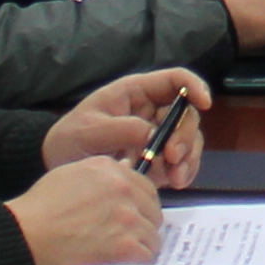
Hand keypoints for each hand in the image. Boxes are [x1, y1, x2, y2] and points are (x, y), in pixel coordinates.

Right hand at [11, 151, 167, 264]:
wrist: (25, 237)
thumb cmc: (39, 209)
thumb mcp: (69, 175)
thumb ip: (102, 173)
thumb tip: (127, 170)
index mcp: (110, 169)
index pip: (146, 188)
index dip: (140, 206)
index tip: (133, 218)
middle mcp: (124, 189)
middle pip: (153, 211)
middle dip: (142, 226)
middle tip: (124, 240)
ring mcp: (127, 218)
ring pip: (152, 236)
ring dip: (139, 246)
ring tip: (117, 255)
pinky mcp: (126, 247)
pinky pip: (146, 256)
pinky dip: (135, 263)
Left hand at [46, 67, 210, 187]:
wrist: (59, 171)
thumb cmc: (68, 141)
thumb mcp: (86, 131)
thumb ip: (119, 129)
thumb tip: (152, 134)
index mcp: (135, 93)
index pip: (174, 80)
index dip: (194, 86)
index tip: (205, 103)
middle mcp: (151, 111)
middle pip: (186, 114)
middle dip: (185, 135)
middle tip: (173, 158)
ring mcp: (157, 136)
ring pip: (188, 140)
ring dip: (188, 158)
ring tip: (175, 179)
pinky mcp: (158, 159)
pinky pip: (181, 162)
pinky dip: (183, 172)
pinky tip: (174, 184)